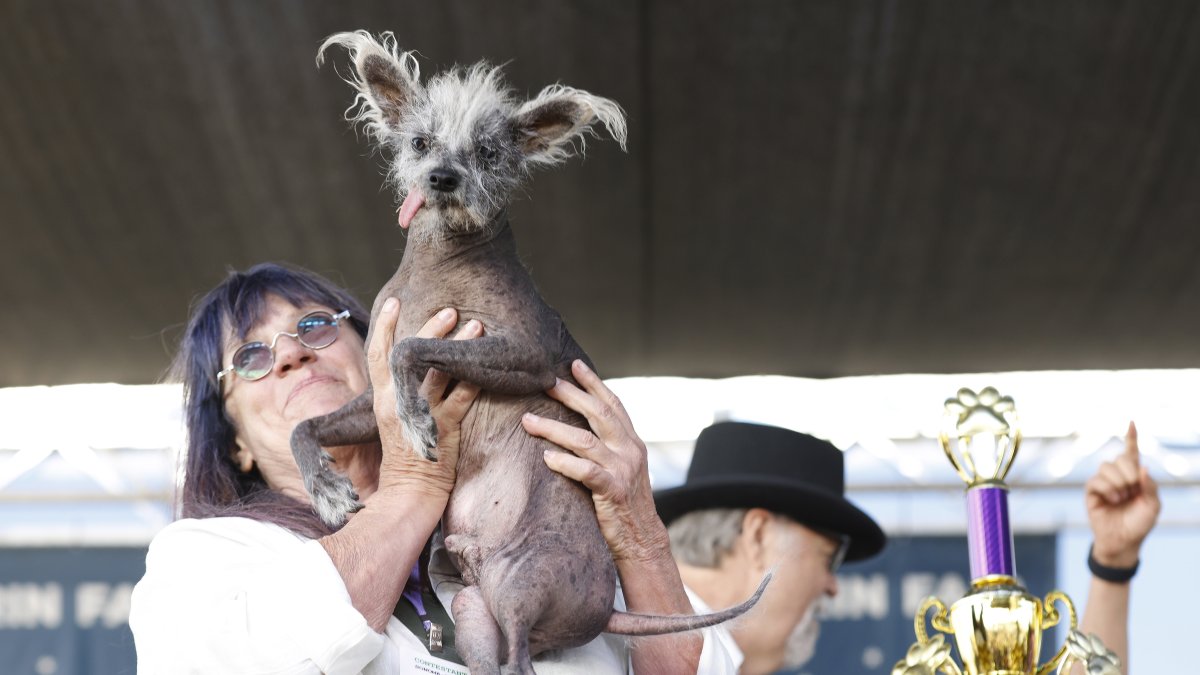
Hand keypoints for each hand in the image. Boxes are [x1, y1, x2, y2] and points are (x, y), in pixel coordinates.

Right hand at [369, 299, 481, 494]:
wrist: (408, 494)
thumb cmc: (406, 458)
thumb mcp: (396, 421)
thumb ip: (401, 395)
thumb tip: (415, 368)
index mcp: (383, 400)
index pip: (378, 355)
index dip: (386, 326)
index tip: (394, 300)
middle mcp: (399, 403)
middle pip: (410, 355)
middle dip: (431, 328)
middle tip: (450, 308)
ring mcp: (422, 414)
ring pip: (439, 371)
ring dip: (459, 345)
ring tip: (477, 325)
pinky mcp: (444, 428)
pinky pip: (463, 397)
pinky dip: (476, 378)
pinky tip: (491, 364)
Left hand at [521, 359, 671, 564]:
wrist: (642, 540)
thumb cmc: (624, 504)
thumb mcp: (622, 469)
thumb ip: (607, 447)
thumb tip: (578, 427)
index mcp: (632, 442)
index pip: (613, 404)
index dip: (594, 383)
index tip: (574, 364)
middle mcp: (630, 451)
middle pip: (599, 414)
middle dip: (572, 395)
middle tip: (545, 382)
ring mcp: (623, 470)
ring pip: (585, 441)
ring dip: (554, 428)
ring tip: (527, 421)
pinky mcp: (613, 491)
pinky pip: (586, 471)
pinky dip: (565, 463)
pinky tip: (546, 458)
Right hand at [1085, 421, 1160, 567]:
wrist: (1124, 542)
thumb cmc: (1139, 524)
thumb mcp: (1153, 506)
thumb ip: (1149, 486)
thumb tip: (1141, 466)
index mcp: (1134, 476)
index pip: (1131, 452)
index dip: (1131, 437)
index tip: (1131, 422)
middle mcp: (1118, 476)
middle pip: (1119, 458)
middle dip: (1128, 472)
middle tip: (1132, 489)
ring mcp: (1103, 483)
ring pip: (1106, 467)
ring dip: (1118, 482)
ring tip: (1122, 498)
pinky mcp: (1091, 491)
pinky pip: (1096, 480)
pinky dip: (1107, 489)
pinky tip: (1112, 500)